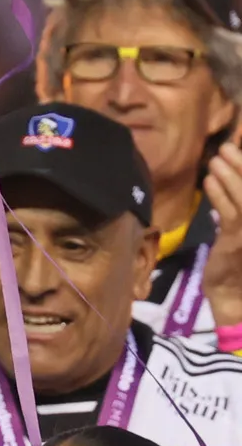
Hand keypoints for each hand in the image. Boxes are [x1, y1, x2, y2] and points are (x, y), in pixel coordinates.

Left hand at [199, 139, 241, 321]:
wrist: (238, 298)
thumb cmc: (239, 266)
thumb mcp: (240, 235)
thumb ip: (236, 212)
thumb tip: (227, 187)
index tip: (240, 151)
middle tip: (228, 146)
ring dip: (229, 174)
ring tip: (216, 159)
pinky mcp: (239, 237)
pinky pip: (228, 210)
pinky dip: (217, 194)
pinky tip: (208, 182)